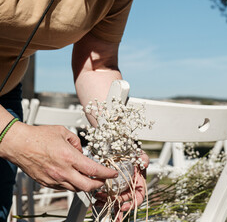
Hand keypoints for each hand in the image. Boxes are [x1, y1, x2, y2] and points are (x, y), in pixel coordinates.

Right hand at [0, 122, 117, 191]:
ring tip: (90, 178)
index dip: (107, 173)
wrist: (18, 144)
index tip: (113, 173)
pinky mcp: (47, 183)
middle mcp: (62, 171)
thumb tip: (82, 151)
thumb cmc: (39, 136)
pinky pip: (64, 187)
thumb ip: (77, 142)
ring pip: (76, 188)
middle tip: (104, 180)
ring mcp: (54, 179)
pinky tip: (74, 177)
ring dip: (85, 185)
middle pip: (87, 185)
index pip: (94, 170)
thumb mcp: (63, 132)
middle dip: (99, 184)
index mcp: (69, 157)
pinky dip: (72, 184)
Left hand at [94, 152, 149, 220]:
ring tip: (98, 199)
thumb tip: (145, 163)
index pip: (138, 198)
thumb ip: (144, 159)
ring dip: (106, 201)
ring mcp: (121, 188)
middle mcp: (130, 188)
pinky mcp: (112, 185)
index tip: (123, 207)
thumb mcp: (141, 156)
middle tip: (104, 198)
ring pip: (114, 199)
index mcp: (138, 185)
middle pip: (123, 200)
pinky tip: (97, 198)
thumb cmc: (135, 156)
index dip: (131, 204)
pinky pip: (108, 194)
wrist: (126, 152)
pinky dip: (102, 197)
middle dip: (114, 202)